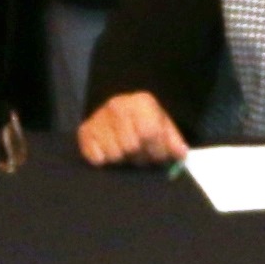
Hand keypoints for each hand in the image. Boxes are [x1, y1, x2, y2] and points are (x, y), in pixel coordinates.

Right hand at [76, 92, 192, 167]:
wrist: (121, 112)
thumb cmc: (146, 122)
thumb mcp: (164, 127)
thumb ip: (173, 142)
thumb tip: (180, 154)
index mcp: (142, 102)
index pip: (150, 132)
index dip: (157, 150)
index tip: (158, 156)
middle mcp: (117, 105)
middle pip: (131, 146)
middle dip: (140, 157)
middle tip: (141, 155)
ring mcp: (99, 117)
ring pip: (114, 154)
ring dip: (123, 160)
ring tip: (126, 153)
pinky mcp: (84, 131)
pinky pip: (96, 157)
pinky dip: (104, 160)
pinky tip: (110, 153)